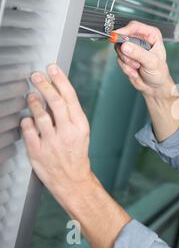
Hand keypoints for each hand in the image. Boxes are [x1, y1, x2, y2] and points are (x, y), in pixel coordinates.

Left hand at [21, 64, 91, 198]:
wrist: (72, 179)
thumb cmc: (76, 153)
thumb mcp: (81, 132)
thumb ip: (70, 114)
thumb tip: (57, 91)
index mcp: (80, 125)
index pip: (70, 97)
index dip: (60, 80)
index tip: (52, 68)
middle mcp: (67, 132)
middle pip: (55, 102)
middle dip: (44, 85)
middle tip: (36, 75)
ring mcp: (51, 142)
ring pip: (40, 115)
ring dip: (34, 102)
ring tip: (31, 95)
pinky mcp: (37, 151)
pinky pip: (28, 131)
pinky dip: (26, 122)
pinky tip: (27, 118)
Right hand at [114, 21, 175, 99]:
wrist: (155, 87)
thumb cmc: (159, 73)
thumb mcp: (152, 62)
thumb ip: (139, 53)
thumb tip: (125, 46)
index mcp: (151, 35)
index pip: (134, 26)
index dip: (124, 30)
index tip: (116, 36)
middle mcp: (141, 39)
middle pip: (123, 37)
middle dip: (126, 52)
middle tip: (135, 61)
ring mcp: (132, 48)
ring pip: (119, 49)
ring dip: (127, 61)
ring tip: (137, 67)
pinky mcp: (126, 57)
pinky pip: (119, 59)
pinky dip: (126, 68)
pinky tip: (135, 72)